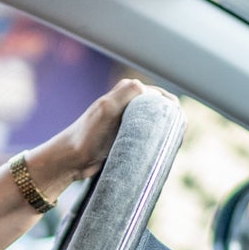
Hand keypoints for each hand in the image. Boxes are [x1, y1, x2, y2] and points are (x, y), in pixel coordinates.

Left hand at [27, 78, 177, 188]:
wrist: (71, 159)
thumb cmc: (87, 135)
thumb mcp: (107, 109)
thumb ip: (128, 93)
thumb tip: (150, 90)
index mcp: (128, 90)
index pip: (162, 96)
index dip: (173, 110)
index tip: (178, 128)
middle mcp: (130, 102)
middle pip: (162, 111)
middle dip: (172, 123)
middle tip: (174, 142)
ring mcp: (129, 120)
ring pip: (158, 125)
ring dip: (165, 135)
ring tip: (167, 149)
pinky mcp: (128, 136)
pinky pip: (150, 138)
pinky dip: (157, 144)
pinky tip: (159, 154)